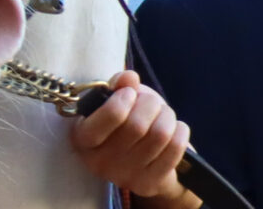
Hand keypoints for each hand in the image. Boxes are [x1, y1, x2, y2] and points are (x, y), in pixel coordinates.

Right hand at [71, 71, 199, 206]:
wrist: (140, 159)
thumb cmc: (123, 121)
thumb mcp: (113, 99)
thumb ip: (117, 85)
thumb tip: (130, 77)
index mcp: (82, 137)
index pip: (109, 117)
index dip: (124, 99)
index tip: (129, 92)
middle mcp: (100, 162)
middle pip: (137, 125)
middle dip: (149, 103)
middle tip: (149, 102)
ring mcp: (126, 176)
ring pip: (159, 134)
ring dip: (167, 115)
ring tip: (162, 114)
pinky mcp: (150, 184)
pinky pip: (176, 148)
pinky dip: (180, 130)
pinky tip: (174, 128)